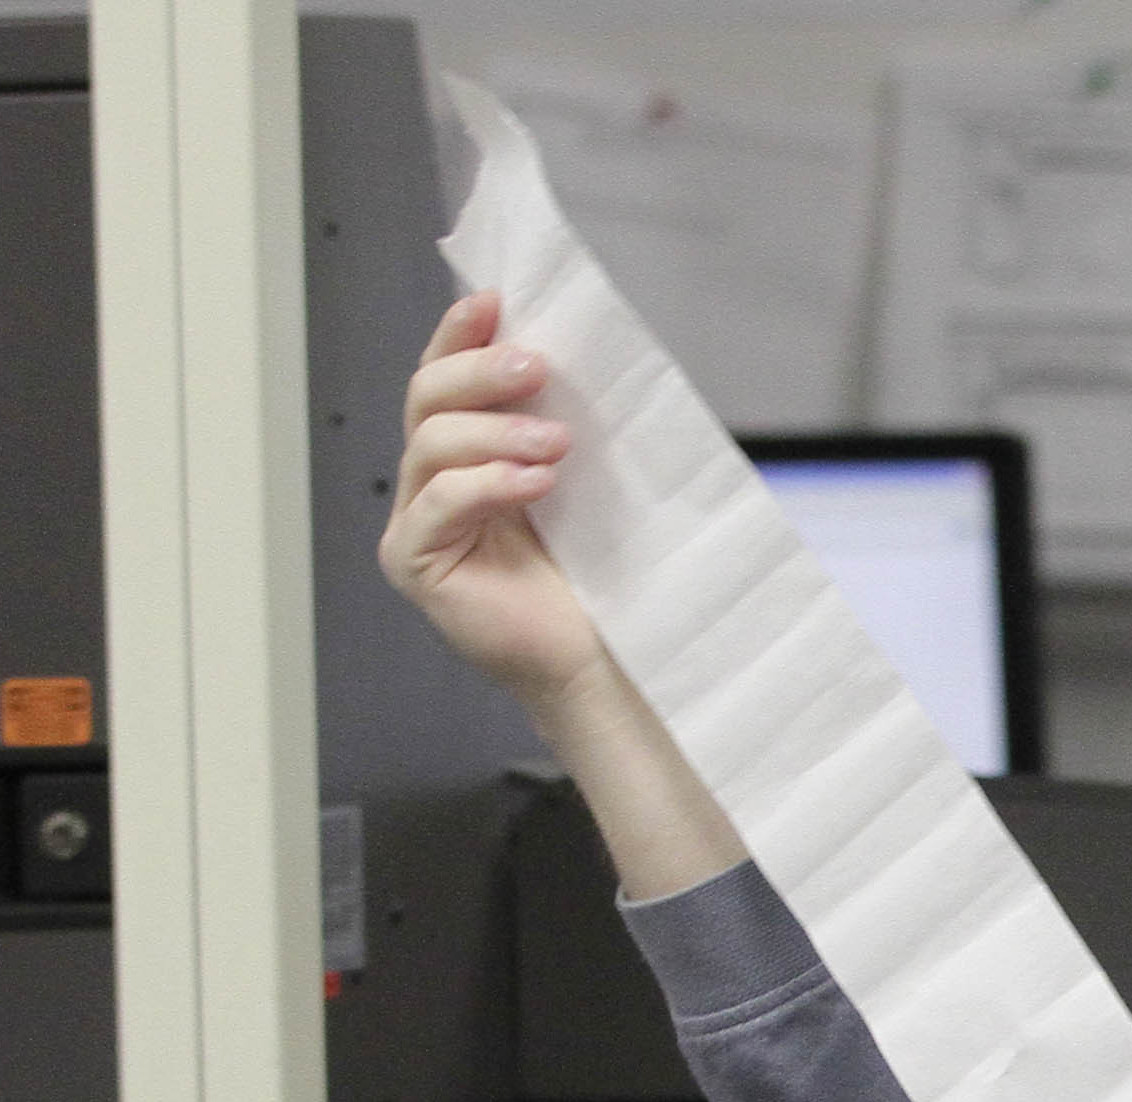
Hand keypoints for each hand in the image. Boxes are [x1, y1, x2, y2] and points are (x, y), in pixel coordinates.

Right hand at [378, 292, 606, 716]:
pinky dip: (488, 482)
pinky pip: (440, 502)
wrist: (601, 657)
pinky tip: (536, 483)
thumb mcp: (577, 482)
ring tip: (557, 443)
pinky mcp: (415, 562)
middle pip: (426, 401)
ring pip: (431, 444)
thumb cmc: (595, 575)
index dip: (458, 336)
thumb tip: (558, 349)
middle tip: (536, 366)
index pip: (444, 381)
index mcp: (462, 458)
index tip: (493, 300)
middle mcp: (428, 484)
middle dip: (478, 373)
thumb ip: (551, 422)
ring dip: (497, 431)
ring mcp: (414, 524)